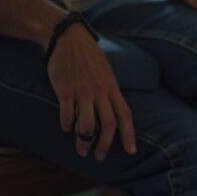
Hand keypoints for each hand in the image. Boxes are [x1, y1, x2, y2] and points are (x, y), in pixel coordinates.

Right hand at [46, 23, 135, 159]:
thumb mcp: (107, 72)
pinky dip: (67, 126)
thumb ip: (110, 91)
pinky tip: (66, 129)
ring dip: (84, 142)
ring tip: (82, 151)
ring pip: (86, 125)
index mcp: (113, 87)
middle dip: (105, 144)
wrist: (69, 38)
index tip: (131, 150)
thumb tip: (114, 111)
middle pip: (108, 124)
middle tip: (100, 156)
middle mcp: (100, 91)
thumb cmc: (89, 57)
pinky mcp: (64, 90)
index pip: (125, 115)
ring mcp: (82, 91)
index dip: (129, 134)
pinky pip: (67, 115)